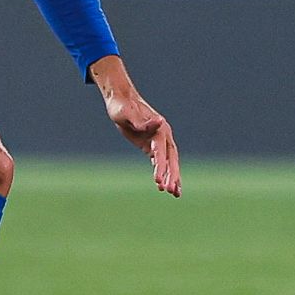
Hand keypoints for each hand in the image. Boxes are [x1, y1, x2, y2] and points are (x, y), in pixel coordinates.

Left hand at [91, 56, 180, 196]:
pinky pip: (161, 161)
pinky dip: (164, 172)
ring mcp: (158, 140)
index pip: (161, 151)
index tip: (158, 181)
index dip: (160, 166)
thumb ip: (143, 121)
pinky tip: (164, 186)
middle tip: (170, 192)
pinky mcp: (151, 145)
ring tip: (174, 194)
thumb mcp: (128, 114)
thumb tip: (160, 122)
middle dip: (172, 175)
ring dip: (172, 177)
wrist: (120, 100)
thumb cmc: (122, 107)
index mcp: (159, 128)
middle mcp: (163, 134)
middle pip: (171, 158)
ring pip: (169, 161)